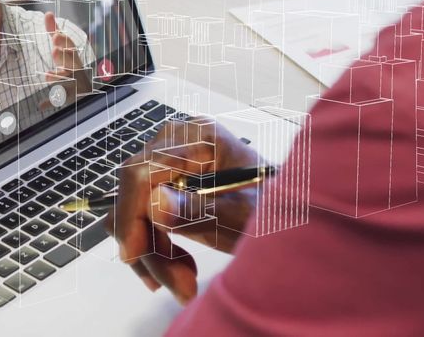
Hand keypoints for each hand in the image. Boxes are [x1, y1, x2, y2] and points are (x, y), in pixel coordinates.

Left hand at [41, 12, 92, 109]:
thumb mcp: (62, 47)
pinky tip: (41, 104)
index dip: (64, 41)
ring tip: (48, 76)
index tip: (55, 35)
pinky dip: (53, 102)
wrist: (82, 89)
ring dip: (60, 78)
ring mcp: (75, 84)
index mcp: (74, 56)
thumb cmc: (69, 64)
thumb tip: (48, 13)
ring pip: (69, 81)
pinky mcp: (69, 97)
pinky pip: (61, 101)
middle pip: (73, 63)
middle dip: (64, 57)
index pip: (71, 47)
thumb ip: (54, 31)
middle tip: (54, 51)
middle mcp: (77, 70)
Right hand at [105, 116, 260, 303]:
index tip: (136, 256)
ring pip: (133, 210)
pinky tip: (180, 268)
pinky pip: (142, 214)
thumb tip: (153, 204)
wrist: (291, 213)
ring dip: (152, 252)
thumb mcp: (242, 218)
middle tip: (177, 285)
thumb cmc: (277, 210)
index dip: (131, 216)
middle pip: (133, 194)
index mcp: (198, 138)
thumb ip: (197, 210)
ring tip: (184, 283)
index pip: (141, 173)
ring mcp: (169, 158)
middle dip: (147, 244)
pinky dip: (155, 246)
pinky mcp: (166, 178)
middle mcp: (177, 141)